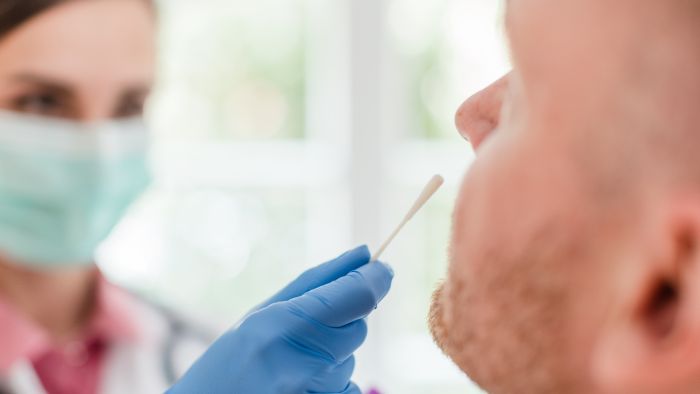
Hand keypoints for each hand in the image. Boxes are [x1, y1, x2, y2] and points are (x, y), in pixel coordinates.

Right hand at [168, 246, 393, 393]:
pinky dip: (331, 381)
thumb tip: (363, 254)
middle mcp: (304, 361)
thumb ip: (317, 282)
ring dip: (333, 353)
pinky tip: (298, 383)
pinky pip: (348, 386)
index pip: (358, 295)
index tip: (380, 269)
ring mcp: (316, 392)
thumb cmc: (227, 362)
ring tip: (291, 362)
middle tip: (307, 326)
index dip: (375, 278)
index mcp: (286, 324)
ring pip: (351, 357)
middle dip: (343, 319)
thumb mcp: (261, 313)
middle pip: (358, 326)